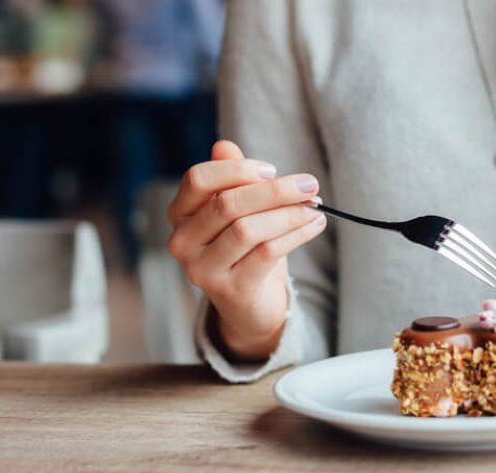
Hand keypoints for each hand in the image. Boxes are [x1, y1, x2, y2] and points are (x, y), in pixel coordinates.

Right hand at [167, 141, 326, 360]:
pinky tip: (315, 225)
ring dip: (289, 214)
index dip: (237, 170)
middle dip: (275, 191)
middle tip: (310, 185)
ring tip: (315, 207)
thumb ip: (231, 178)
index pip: (198, 179)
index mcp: (180, 213)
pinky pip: (267, 253)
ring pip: (248, 230)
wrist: (249, 304)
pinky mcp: (231, 290)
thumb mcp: (238, 209)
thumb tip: (224, 146)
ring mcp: (202, 269)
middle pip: (228, 204)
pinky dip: (296, 235)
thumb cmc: (244, 247)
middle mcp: (182, 242)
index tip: (272, 170)